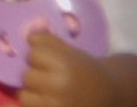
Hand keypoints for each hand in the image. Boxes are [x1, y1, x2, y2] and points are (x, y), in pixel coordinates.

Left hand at [20, 36, 136, 106]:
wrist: (111, 97)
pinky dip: (32, 105)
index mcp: (64, 64)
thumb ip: (46, 41)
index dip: (40, 56)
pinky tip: (37, 102)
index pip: (32, 53)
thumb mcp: (71, 51)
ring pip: (24, 95)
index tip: (52, 62)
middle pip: (26, 75)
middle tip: (51, 78)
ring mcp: (56, 105)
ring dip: (33, 93)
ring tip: (49, 93)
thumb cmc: (88, 72)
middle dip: (36, 75)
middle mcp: (59, 85)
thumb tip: (25, 36)